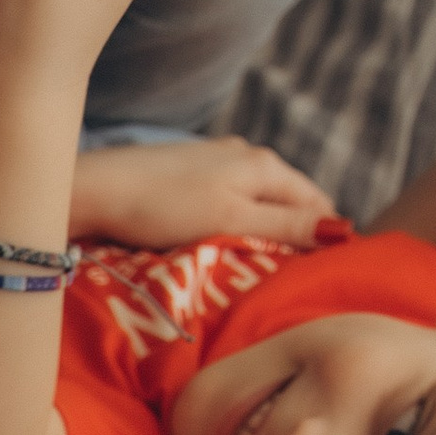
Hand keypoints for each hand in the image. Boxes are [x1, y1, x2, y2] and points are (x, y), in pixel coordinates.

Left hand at [69, 136, 337, 251]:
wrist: (94, 189)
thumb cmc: (161, 207)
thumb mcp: (231, 220)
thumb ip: (285, 226)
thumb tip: (340, 231)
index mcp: (266, 164)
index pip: (318, 204)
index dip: (325, 239)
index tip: (323, 276)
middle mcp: (247, 155)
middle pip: (290, 202)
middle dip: (295, 236)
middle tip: (290, 279)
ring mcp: (217, 161)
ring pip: (259, 202)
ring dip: (263, 232)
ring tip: (258, 269)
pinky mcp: (189, 173)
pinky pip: (230, 201)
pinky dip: (235, 224)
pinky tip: (221, 244)